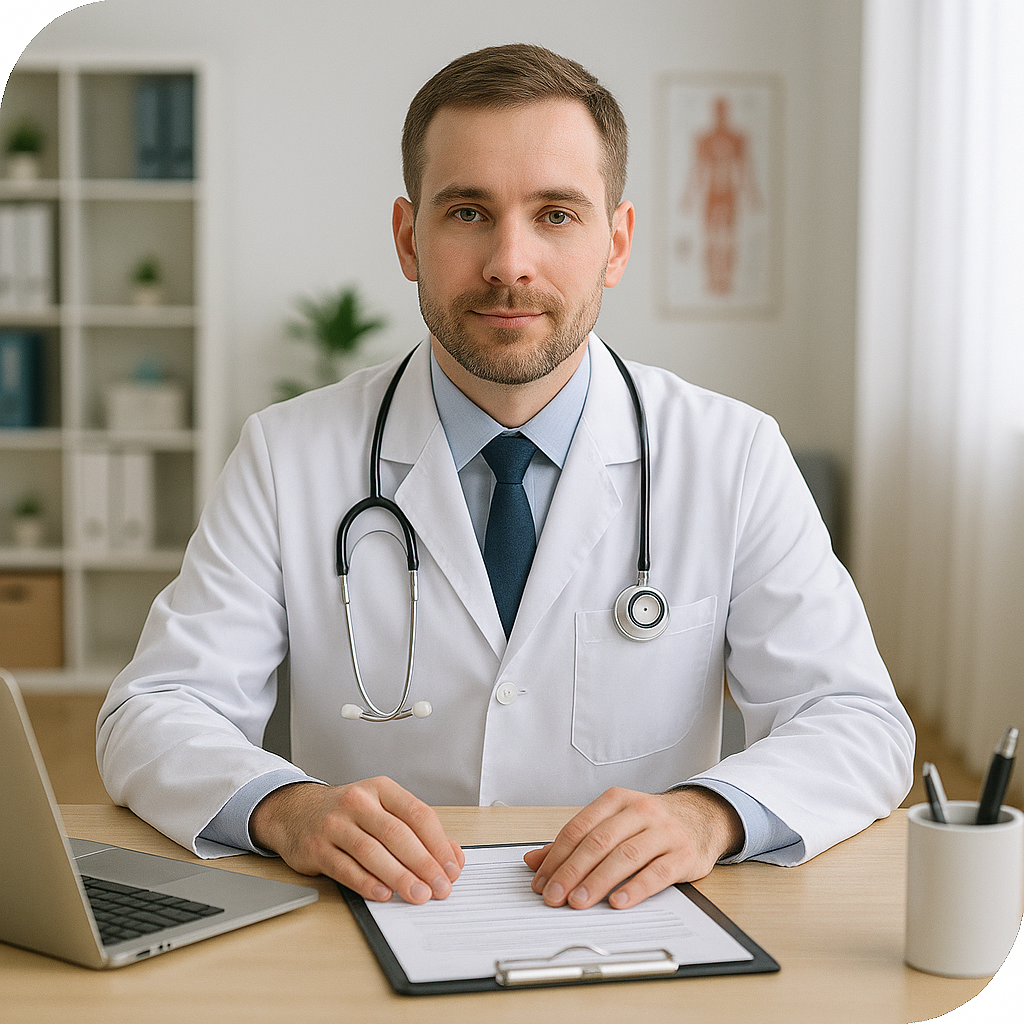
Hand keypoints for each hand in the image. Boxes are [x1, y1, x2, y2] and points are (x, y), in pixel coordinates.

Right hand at [249, 777, 463, 903]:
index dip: (438, 843)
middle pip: (397, 834)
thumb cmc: (348, 814)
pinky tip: (384, 894)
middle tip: (440, 887)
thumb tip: (451, 858)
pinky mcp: (316, 848)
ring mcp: (335, 824)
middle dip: (423, 864)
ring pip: (373, 852)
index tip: (451, 867)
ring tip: (418, 895)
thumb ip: (416, 831)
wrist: (296, 811)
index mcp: (381, 789)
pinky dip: (367, 883)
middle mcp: (358, 802)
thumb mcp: (382, 809)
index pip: (417, 814)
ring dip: (399, 877)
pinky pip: (346, 868)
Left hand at [523, 786, 742, 910]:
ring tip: (579, 902)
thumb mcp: (612, 823)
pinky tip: (618, 901)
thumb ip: (575, 842)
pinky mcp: (683, 854)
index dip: (556, 856)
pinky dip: (636, 888)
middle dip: (572, 871)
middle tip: (554, 896)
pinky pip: (657, 872)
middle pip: (599, 842)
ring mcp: (663, 831)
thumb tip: (534, 861)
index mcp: (616, 800)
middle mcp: (639, 811)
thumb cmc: (649, 823)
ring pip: (625, 856)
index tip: (541, 881)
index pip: (579, 828)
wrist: (701, 817)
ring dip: (598, 881)